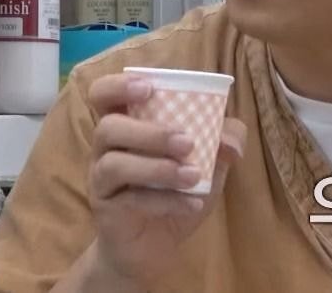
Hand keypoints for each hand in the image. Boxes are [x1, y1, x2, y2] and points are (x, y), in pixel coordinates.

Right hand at [86, 72, 246, 287]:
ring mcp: (101, 180)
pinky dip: (165, 201)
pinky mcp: (106, 210)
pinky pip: (130, 200)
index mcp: (125, 123)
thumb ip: (222, 140)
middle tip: (187, 142)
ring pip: (114, 164)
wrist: (156, 245)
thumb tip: (231, 139)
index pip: (103, 94)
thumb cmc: (176, 190)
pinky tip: (192, 204)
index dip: (118, 85)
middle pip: (108, 127)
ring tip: (193, 175)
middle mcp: (105, 148)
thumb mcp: (207, 163)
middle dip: (149, 132)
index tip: (148, 87)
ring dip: (157, 167)